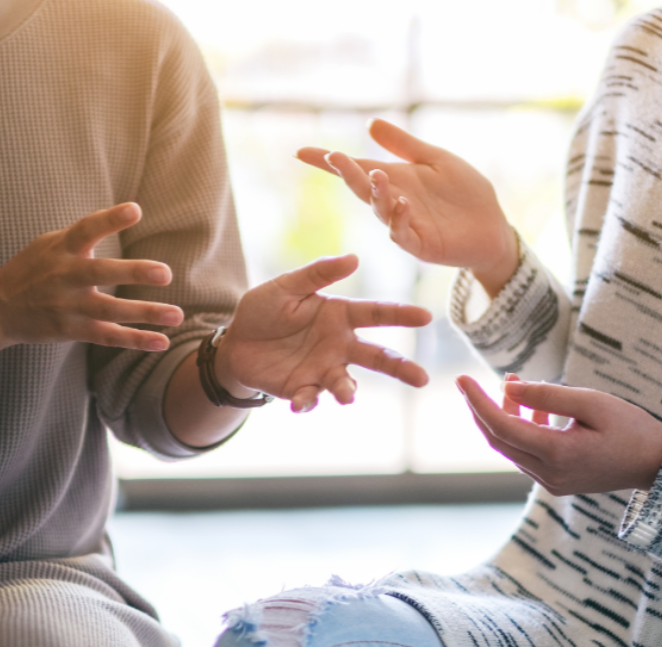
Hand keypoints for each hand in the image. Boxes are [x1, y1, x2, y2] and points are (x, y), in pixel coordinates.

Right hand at [0, 203, 184, 350]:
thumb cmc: (30, 270)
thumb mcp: (48, 244)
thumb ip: (81, 235)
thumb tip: (119, 216)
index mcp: (61, 248)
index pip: (86, 229)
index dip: (109, 219)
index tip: (135, 210)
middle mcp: (64, 276)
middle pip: (100, 272)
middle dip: (132, 272)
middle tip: (165, 273)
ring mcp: (67, 305)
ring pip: (110, 310)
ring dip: (144, 313)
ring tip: (177, 314)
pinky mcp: (71, 330)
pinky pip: (107, 336)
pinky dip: (134, 340)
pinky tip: (162, 341)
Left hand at [217, 254, 431, 411]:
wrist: (235, 343)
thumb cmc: (265, 309)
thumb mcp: (287, 286)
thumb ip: (318, 273)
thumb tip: (354, 258)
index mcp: (340, 315)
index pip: (377, 314)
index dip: (401, 314)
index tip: (426, 316)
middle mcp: (339, 345)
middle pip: (377, 357)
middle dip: (401, 367)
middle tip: (422, 378)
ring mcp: (323, 369)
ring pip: (346, 383)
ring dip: (348, 391)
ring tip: (347, 397)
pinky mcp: (303, 389)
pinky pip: (311, 398)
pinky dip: (308, 402)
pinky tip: (299, 403)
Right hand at [298, 119, 517, 295]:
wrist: (492, 226)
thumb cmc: (464, 193)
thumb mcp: (435, 160)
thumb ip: (404, 145)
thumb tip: (370, 124)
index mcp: (394, 180)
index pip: (356, 169)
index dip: (328, 163)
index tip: (301, 152)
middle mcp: (393, 202)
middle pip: (362, 188)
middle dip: (346, 173)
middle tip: (334, 157)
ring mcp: (404, 225)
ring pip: (380, 210)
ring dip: (375, 193)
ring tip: (377, 175)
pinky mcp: (421, 245)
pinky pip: (403, 234)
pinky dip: (400, 219)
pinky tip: (403, 203)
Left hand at [457, 375, 661, 494]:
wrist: (659, 465)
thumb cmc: (632, 428)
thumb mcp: (592, 402)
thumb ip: (548, 395)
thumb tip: (508, 387)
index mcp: (556, 454)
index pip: (501, 426)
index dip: (477, 401)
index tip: (461, 379)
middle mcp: (548, 473)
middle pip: (498, 439)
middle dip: (483, 409)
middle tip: (474, 381)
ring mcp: (551, 481)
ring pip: (511, 446)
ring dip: (505, 416)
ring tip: (514, 384)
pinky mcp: (556, 481)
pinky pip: (526, 454)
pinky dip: (521, 429)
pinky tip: (532, 408)